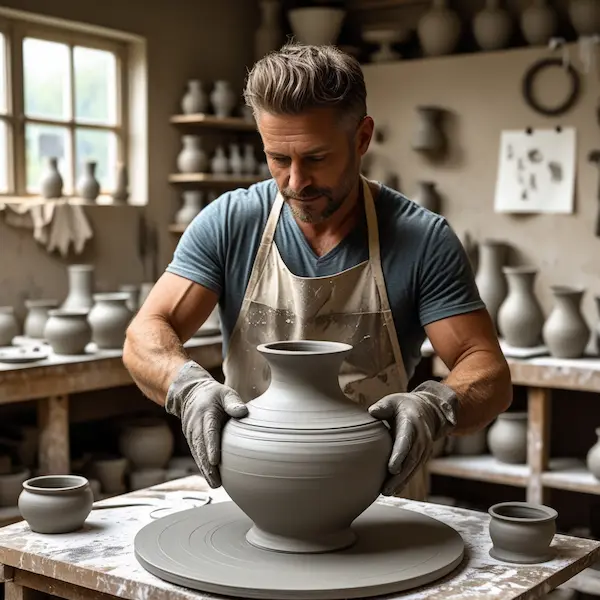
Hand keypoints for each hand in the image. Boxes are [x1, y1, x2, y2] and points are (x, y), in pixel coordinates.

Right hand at [165, 361, 247, 487]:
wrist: (191, 393)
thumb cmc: (214, 395)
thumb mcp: (225, 393)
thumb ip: (233, 402)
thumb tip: (243, 412)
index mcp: (206, 414)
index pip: (209, 432)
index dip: (211, 447)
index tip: (215, 461)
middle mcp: (195, 426)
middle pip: (201, 448)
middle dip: (207, 466)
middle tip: (216, 482)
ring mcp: (191, 434)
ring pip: (197, 454)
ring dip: (205, 470)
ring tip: (215, 484)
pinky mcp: (191, 440)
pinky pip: (196, 455)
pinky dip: (202, 467)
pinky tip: (210, 478)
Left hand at [368, 380, 457, 495]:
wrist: (427, 410)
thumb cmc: (403, 406)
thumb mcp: (393, 400)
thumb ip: (383, 406)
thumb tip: (372, 412)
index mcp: (412, 422)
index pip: (406, 440)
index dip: (400, 455)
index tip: (392, 468)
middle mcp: (421, 438)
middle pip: (411, 459)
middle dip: (399, 476)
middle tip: (385, 489)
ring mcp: (424, 448)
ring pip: (413, 468)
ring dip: (401, 482)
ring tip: (386, 492)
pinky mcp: (423, 456)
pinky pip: (414, 470)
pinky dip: (405, 480)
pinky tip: (394, 489)